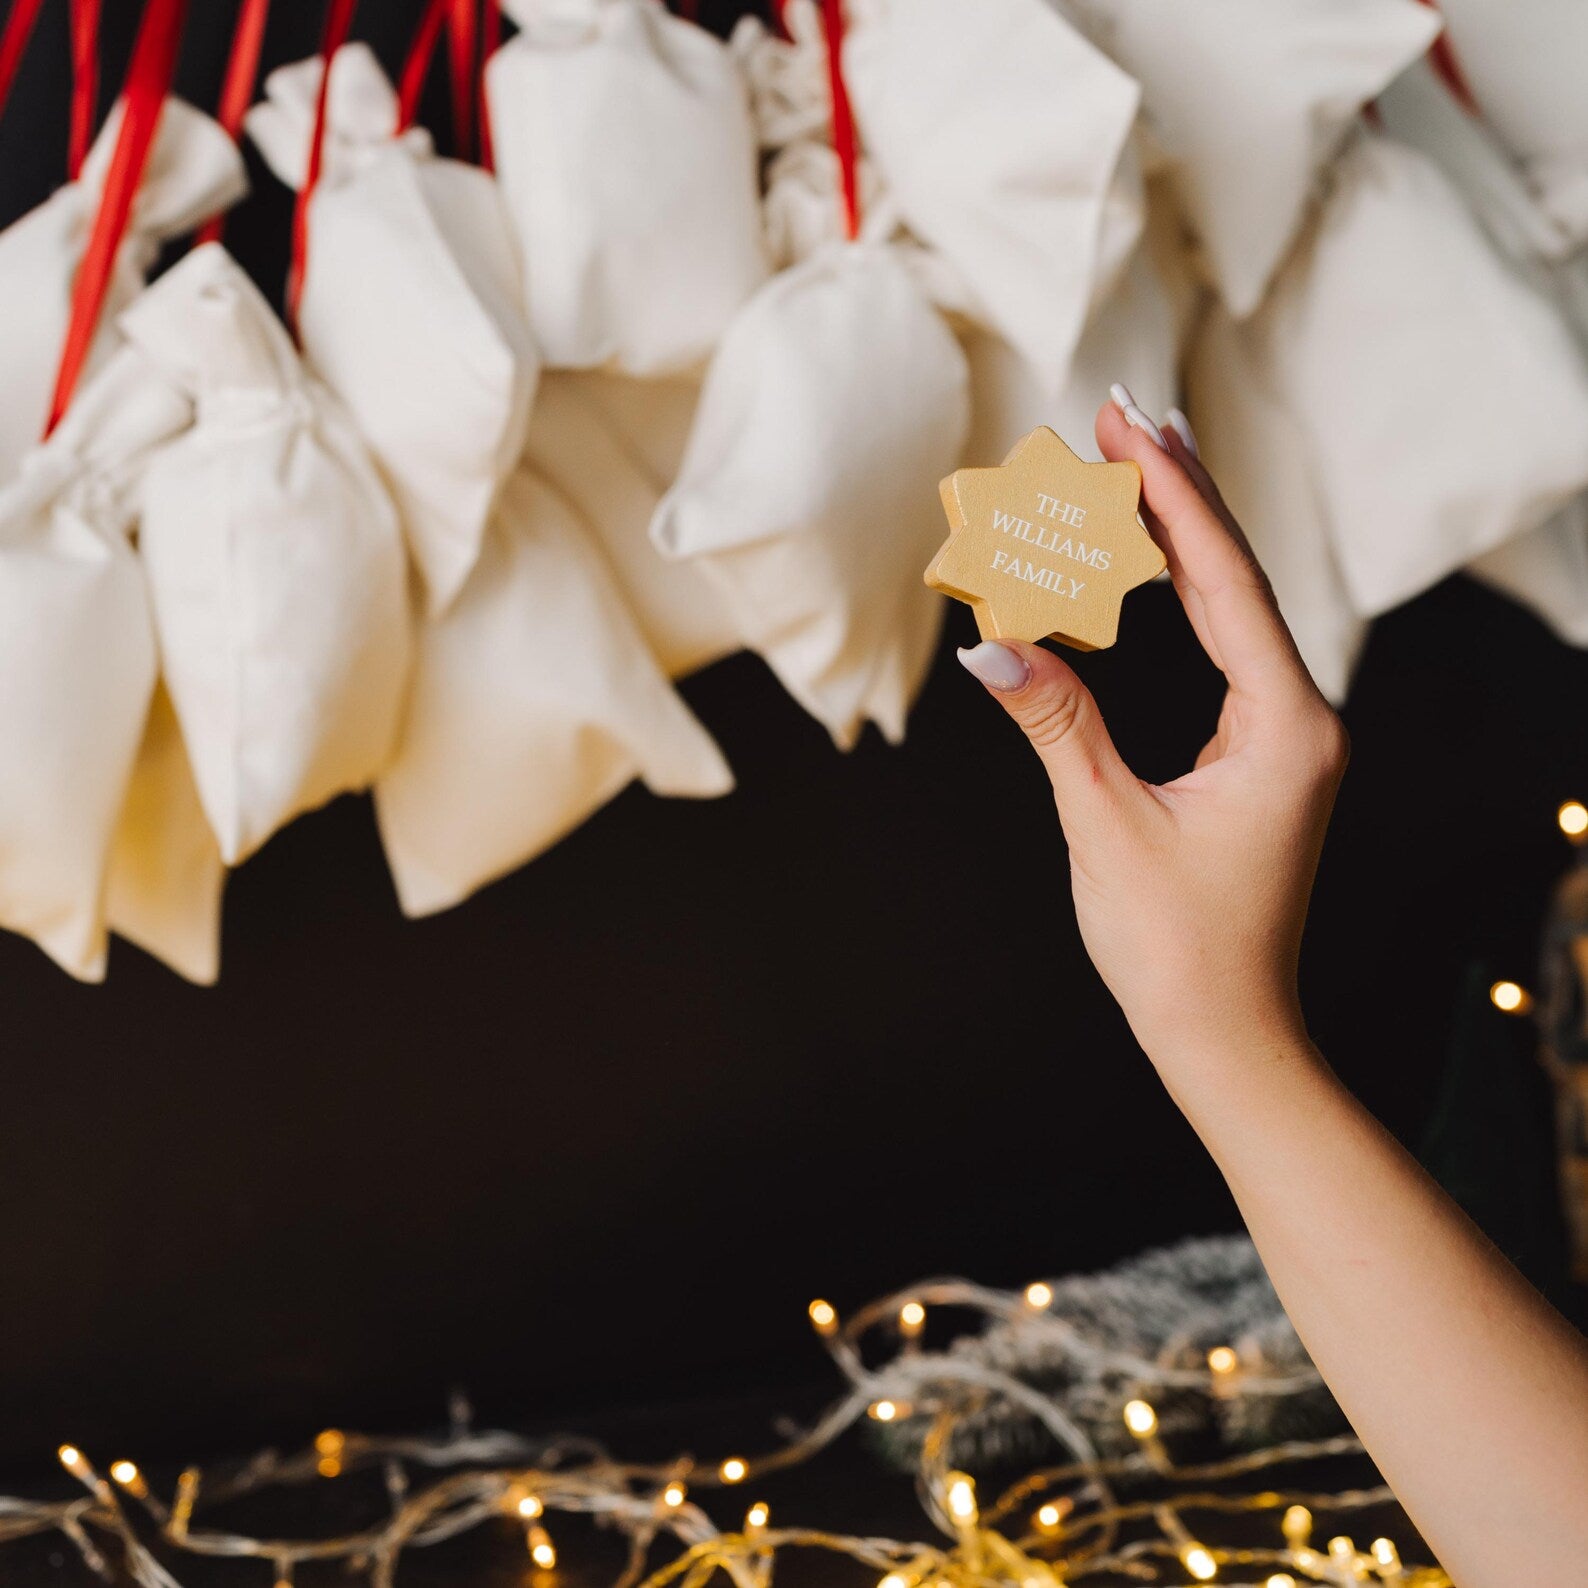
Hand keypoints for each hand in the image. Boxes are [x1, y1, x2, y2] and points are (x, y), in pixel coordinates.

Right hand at [957, 391, 1348, 1071]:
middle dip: (1177, 494)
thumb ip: (1055, 723)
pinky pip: (1224, 650)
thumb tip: (987, 645)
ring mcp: (1289, 736)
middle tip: (1121, 415)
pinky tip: (1156, 560)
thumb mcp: (1105, 827)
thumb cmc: (1175, 947)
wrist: (1228, 1032)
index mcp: (1286, 727)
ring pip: (1233, 608)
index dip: (1170, 498)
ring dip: (1180, 537)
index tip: (1125, 426)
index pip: (1223, 582)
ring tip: (1131, 462)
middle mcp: (1303, 718)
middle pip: (1237, 577)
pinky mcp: (1265, 754)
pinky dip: (1184, 596)